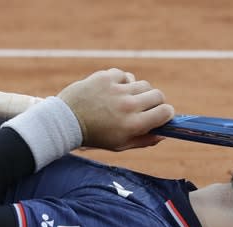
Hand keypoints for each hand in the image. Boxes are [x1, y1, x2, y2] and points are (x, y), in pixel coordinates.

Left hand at [58, 68, 174, 150]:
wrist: (66, 122)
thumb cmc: (95, 136)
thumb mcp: (120, 145)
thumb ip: (144, 141)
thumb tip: (162, 134)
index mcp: (134, 125)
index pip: (166, 112)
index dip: (166, 113)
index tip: (161, 115)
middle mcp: (128, 106)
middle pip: (158, 95)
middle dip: (156, 102)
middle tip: (145, 107)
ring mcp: (117, 90)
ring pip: (142, 84)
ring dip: (139, 91)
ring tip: (127, 99)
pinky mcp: (105, 77)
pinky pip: (125, 76)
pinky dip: (123, 82)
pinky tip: (114, 91)